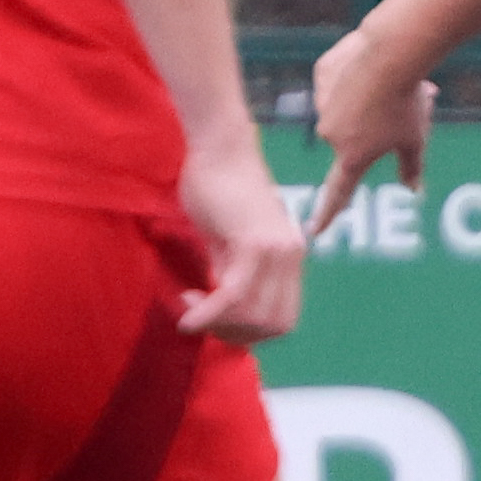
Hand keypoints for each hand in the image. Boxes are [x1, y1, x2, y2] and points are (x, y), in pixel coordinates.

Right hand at [175, 130, 307, 345]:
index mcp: (291, 256)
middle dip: (235, 334)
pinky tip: (189, 319)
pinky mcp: (253, 243)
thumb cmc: (217, 185)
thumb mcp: (226, 241)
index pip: (284, 319)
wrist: (218, 146)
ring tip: (191, 309)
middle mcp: (292, 256)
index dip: (251, 332)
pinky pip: (234, 295)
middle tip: (202, 319)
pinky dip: (209, 314)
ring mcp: (276, 250)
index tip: (217, 321)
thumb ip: (230, 272)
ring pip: (255, 316)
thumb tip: (221, 310)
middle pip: (274, 326)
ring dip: (219, 325)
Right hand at [307, 24, 435, 238]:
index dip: (327, 214)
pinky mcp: (321, 74)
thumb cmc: (406, 102)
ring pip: (346, 103)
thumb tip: (414, 190)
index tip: (314, 231)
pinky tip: (371, 61)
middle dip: (376, 123)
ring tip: (395, 79)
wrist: (391, 54)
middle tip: (405, 106)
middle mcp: (330, 133)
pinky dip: (354, 73)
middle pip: (355, 134)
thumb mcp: (415, 139)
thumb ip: (411, 167)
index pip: (338, 192)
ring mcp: (322, 102)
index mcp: (352, 156)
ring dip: (367, 97)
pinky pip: (339, 77)